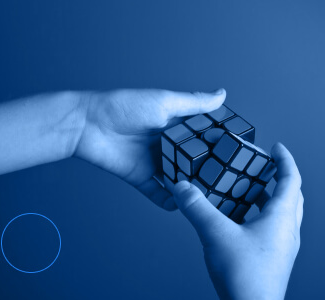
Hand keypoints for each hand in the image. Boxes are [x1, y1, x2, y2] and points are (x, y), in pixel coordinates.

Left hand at [75, 88, 225, 209]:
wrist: (88, 123)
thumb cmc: (124, 106)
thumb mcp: (165, 102)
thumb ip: (194, 103)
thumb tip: (222, 95)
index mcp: (175, 126)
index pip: (201, 138)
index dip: (217, 145)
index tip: (236, 154)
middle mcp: (167, 145)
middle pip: (192, 162)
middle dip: (206, 171)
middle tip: (226, 181)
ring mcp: (154, 163)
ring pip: (178, 179)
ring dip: (190, 188)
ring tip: (207, 197)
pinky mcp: (140, 177)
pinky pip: (157, 193)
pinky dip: (168, 201)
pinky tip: (180, 206)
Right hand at [172, 143, 302, 299]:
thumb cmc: (245, 277)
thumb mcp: (216, 235)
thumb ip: (197, 208)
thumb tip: (182, 187)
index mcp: (281, 218)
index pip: (291, 179)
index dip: (285, 160)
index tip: (278, 148)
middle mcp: (287, 230)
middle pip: (290, 195)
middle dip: (278, 177)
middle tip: (263, 167)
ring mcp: (283, 246)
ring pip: (282, 213)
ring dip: (268, 198)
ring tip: (248, 191)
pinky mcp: (274, 258)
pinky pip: (272, 228)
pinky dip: (260, 217)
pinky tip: (241, 222)